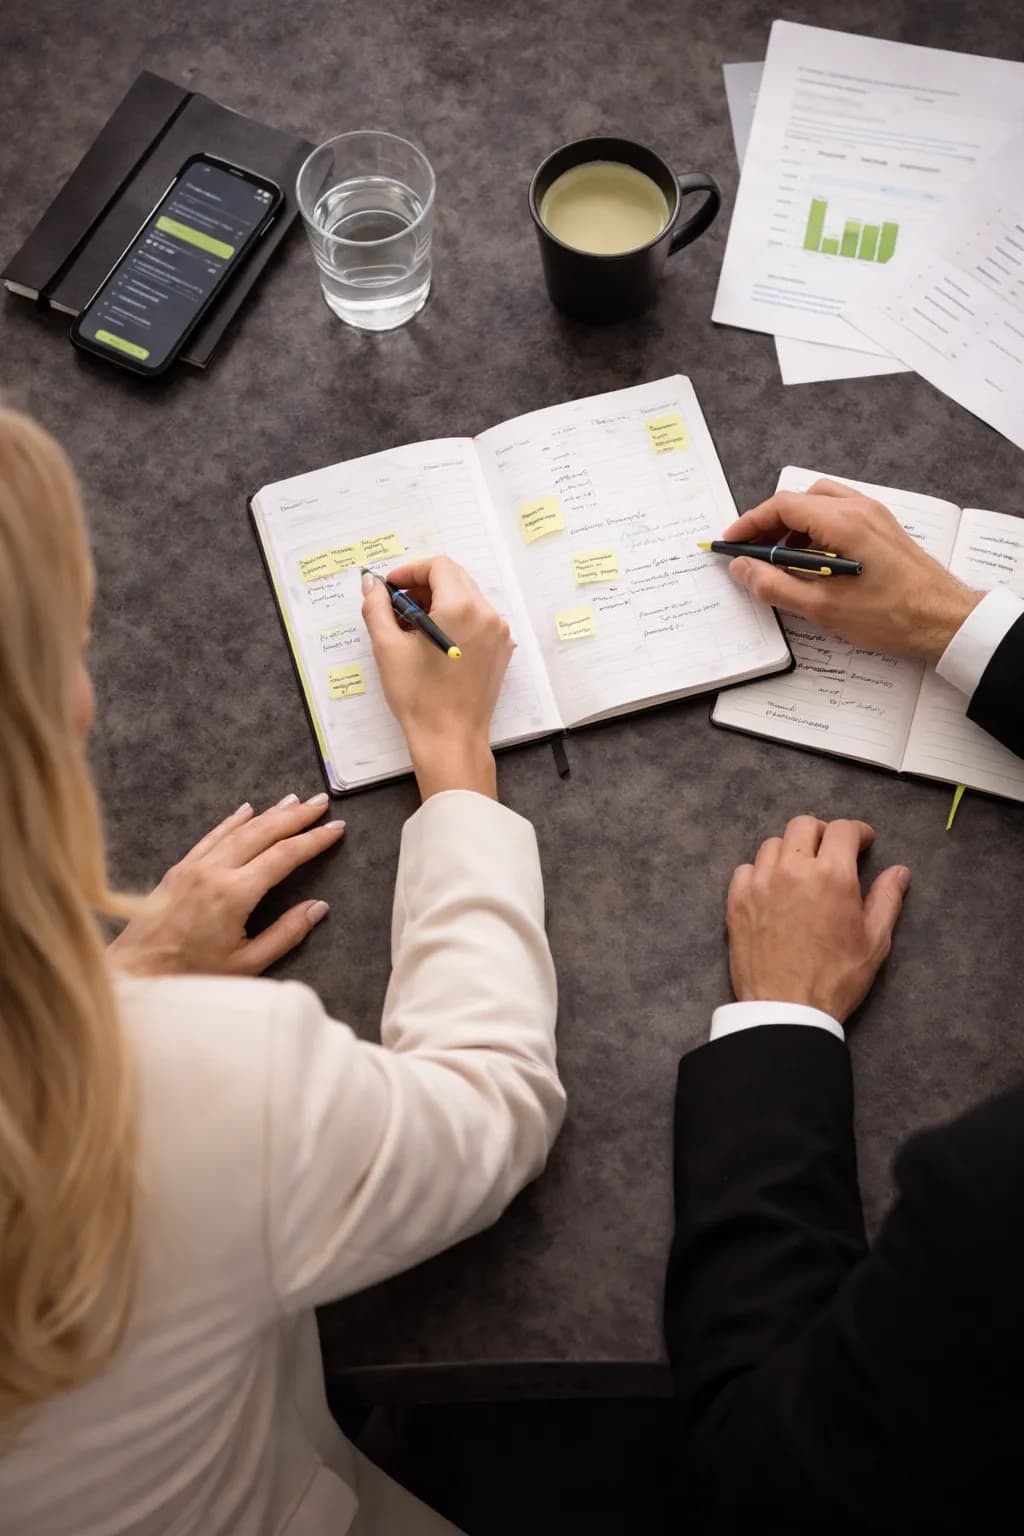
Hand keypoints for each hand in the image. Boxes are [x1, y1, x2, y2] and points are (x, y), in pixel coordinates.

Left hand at [107, 794, 344, 976]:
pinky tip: (247, 810)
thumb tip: (318, 908)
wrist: (136, 973)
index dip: (313, 841)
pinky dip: (232, 821)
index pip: (284, 856)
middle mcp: (214, 871)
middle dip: (296, 816)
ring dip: (269, 814)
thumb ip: (286, 934)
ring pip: (238, 830)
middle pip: (263, 833)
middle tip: (321, 803)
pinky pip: (211, 836)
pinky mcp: (179, 869)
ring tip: (294, 801)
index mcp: (234, 894)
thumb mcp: (247, 964)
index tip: (335, 829)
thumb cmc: (192, 976)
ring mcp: (194, 866)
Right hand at [361, 557, 512, 799]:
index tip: (391, 587)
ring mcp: (498, 633)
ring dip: (440, 601)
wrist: (450, 738)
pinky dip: (456, 619)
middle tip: (398, 605)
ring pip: (467, 597)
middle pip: (455, 578)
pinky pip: (478, 619)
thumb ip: (376, 607)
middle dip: (424, 585)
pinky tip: (434, 641)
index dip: (411, 571)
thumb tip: (371, 583)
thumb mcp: (387, 648)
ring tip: (413, 626)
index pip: (438, 566)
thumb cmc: (419, 697)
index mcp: (461, 607)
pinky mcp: (501, 650)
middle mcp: (486, 614)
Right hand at [723, 479, 982, 662]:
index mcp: (842, 522)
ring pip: (820, 504)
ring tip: (781, 560)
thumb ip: (774, 586)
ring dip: (793, 526)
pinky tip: (813, 561)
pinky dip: (816, 529)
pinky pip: (840, 514)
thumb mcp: (822, 607)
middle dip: (770, 524)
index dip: (750, 523)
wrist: (943, 619)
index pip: (782, 506)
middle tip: (753, 554)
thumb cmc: (890, 615)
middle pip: (800, 500)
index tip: (732, 543)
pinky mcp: (883, 528)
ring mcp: (874, 515)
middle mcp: (858, 508)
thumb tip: (743, 569)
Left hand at [727, 816, 910, 1023]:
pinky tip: (773, 890)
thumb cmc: (836, 978)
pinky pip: (747, 868)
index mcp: (832, 875)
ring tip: (801, 872)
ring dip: (791, 851)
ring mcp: (760, 882)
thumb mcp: (875, 941)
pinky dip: (762, 872)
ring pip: (774, 844)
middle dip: (823, 834)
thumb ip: (887, 899)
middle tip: (832, 852)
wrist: (786, 1009)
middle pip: (804, 825)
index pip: (843, 830)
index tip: (863, 842)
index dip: (857, 832)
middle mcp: (793, 869)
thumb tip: (900, 870)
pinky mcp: (737, 899)